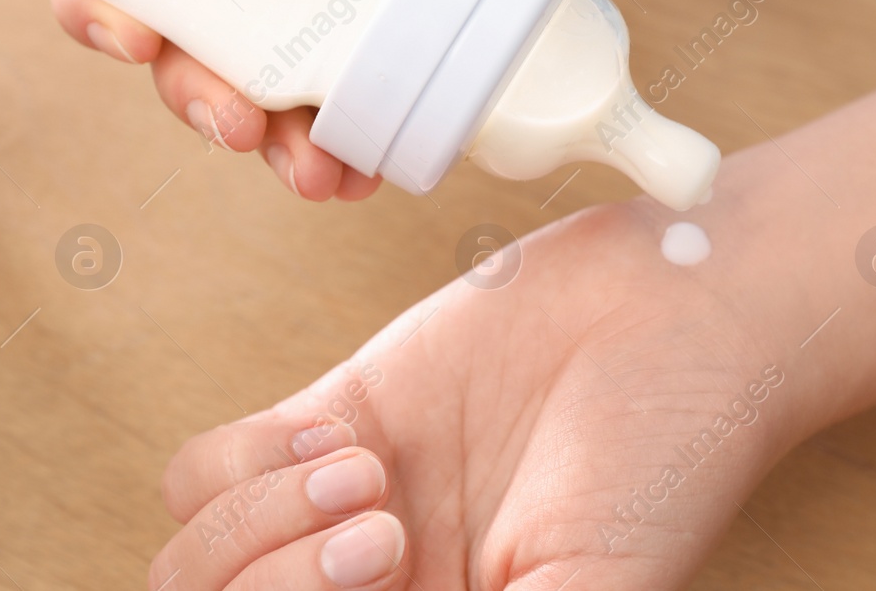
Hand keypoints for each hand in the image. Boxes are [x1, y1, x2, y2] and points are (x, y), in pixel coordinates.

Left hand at [145, 198, 813, 590]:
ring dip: (265, 522)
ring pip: (199, 556)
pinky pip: (210, 469)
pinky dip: (250, 463)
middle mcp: (377, 589)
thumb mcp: (595, 589)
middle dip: (280, 586)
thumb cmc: (668, 458)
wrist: (676, 313)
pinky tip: (342, 437)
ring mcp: (341, 509)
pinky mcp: (332, 418)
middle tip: (385, 533)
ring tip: (369, 475)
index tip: (392, 578)